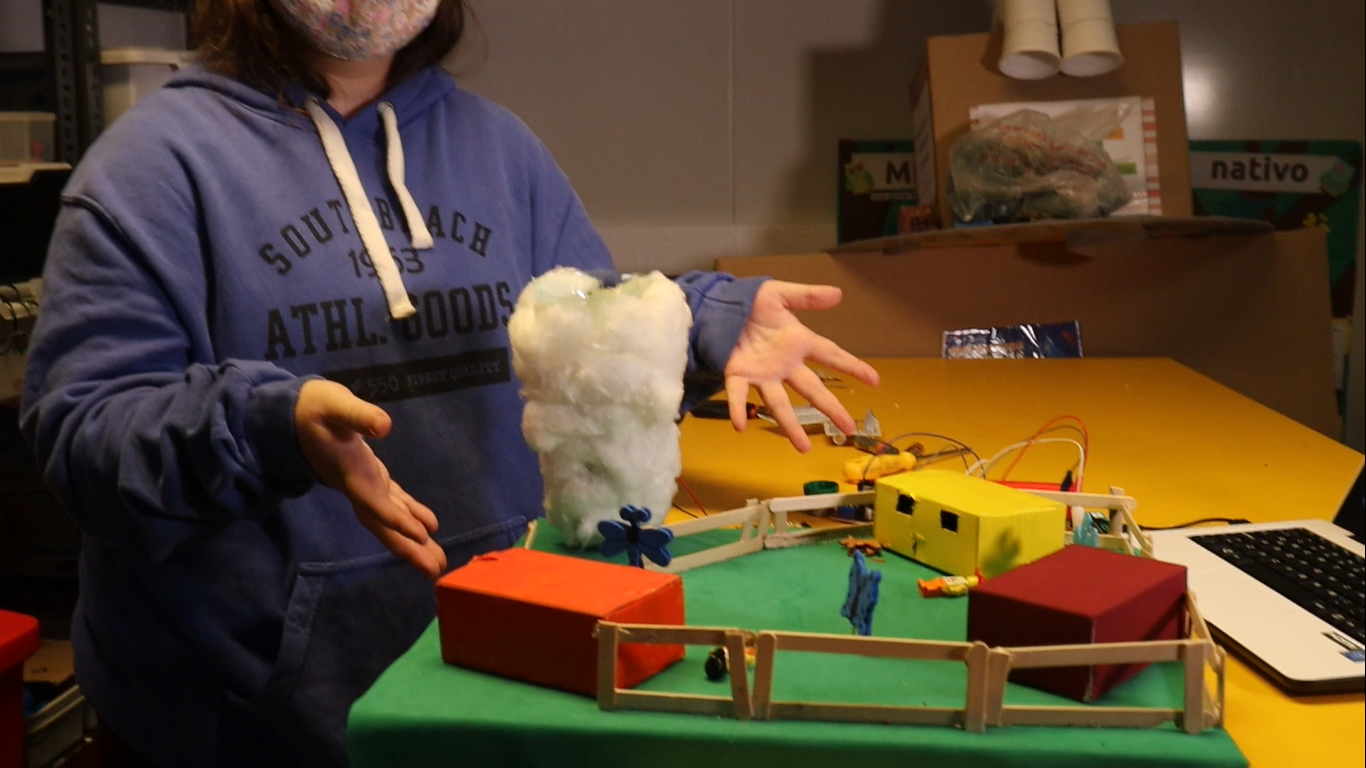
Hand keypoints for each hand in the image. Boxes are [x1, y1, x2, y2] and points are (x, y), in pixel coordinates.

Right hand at [294, 380, 445, 577]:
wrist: (292, 415)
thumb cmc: (314, 407)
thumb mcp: (334, 404)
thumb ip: (358, 415)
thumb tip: (384, 426)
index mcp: (350, 472)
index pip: (374, 502)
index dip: (395, 519)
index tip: (421, 535)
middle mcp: (357, 486)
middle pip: (382, 524)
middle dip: (407, 547)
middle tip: (435, 571)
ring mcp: (362, 484)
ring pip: (389, 519)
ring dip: (411, 540)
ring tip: (436, 562)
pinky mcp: (368, 477)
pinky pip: (391, 502)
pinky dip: (409, 515)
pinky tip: (429, 528)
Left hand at [723, 281, 879, 451]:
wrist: (720, 305)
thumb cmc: (752, 302)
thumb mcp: (780, 294)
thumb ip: (807, 296)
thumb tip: (838, 294)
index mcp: (798, 342)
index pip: (831, 355)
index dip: (853, 366)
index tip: (875, 381)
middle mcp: (784, 364)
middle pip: (812, 390)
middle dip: (831, 409)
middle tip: (850, 429)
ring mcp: (762, 374)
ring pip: (779, 403)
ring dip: (790, 425)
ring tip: (803, 447)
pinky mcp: (737, 374)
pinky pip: (738, 394)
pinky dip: (738, 409)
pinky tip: (741, 425)